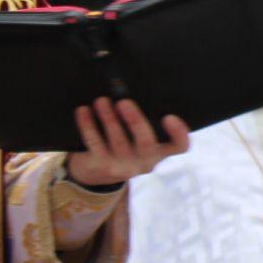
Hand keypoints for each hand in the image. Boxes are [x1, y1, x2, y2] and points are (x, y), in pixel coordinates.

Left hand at [66, 98, 188, 187]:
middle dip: (135, 121)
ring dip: (108, 118)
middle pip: (146, 144)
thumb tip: (130, 88)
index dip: (179, 133)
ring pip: (117, 141)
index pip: (179, 146)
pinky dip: (88, 125)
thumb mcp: (138, 141)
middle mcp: (145, 163)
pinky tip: (83, 111)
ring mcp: (122, 167)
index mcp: (160, 153)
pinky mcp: (100, 166)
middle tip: (124, 102)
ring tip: (101, 101)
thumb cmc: (123, 146)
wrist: (94, 174)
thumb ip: (141, 124)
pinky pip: (94, 143)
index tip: (169, 117)